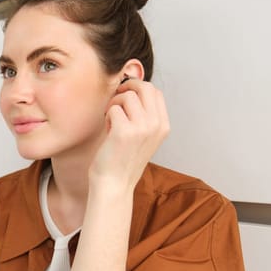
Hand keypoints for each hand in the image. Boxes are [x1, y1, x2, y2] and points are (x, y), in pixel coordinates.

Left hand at [89, 79, 169, 194]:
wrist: (114, 183)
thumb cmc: (124, 158)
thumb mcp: (144, 135)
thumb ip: (145, 114)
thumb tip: (132, 86)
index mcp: (163, 125)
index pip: (155, 91)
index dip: (138, 88)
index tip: (125, 96)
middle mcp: (157, 125)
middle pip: (145, 87)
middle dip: (127, 87)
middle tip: (116, 99)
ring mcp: (142, 128)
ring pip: (127, 96)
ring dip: (114, 104)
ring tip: (111, 120)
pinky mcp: (125, 132)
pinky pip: (113, 108)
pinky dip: (107, 115)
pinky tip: (108, 129)